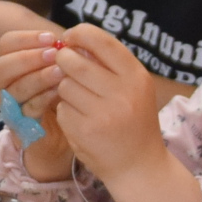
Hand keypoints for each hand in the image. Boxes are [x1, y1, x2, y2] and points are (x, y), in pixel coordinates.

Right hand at [0, 30, 70, 176]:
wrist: (63, 130)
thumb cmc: (61, 91)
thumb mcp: (60, 66)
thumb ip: (60, 52)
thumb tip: (70, 39)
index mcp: (10, 62)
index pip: (6, 44)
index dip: (26, 39)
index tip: (51, 38)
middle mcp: (3, 83)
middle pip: (2, 67)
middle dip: (28, 58)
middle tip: (53, 54)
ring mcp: (9, 106)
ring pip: (14, 89)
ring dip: (38, 78)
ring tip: (60, 71)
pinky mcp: (20, 125)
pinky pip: (26, 110)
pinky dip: (43, 99)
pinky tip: (60, 92)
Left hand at [44, 25, 191, 201]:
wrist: (139, 166)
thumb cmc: (134, 122)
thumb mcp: (134, 88)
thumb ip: (110, 64)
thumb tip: (75, 40)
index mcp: (136, 76)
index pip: (101, 41)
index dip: (79, 34)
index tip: (70, 39)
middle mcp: (122, 93)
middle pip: (74, 62)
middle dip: (64, 61)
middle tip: (65, 67)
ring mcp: (102, 113)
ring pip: (64, 85)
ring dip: (65, 89)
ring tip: (80, 100)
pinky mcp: (84, 131)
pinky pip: (61, 109)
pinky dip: (65, 112)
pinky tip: (80, 121)